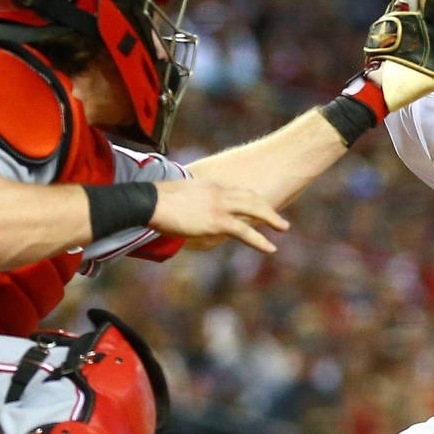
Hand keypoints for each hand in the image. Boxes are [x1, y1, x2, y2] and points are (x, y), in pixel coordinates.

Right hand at [148, 178, 288, 252]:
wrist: (150, 202)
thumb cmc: (157, 200)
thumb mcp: (179, 194)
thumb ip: (190, 200)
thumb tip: (188, 209)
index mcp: (211, 185)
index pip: (238, 191)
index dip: (251, 199)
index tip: (260, 205)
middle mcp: (220, 193)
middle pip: (251, 197)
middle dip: (267, 206)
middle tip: (279, 217)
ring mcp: (220, 206)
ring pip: (255, 210)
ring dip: (272, 220)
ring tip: (284, 228)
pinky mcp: (216, 221)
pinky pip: (245, 231)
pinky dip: (260, 241)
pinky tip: (270, 248)